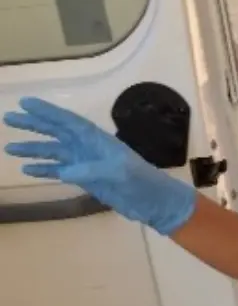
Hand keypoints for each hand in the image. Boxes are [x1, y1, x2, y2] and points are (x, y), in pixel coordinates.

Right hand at [3, 96, 196, 235]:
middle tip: (8, 119)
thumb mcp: (120, 173)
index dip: (48, 112)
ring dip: (34, 149)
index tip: (25, 103)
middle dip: (34, 125)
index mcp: (98, 140)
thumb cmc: (143, 183)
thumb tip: (62, 171)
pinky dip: (45, 169)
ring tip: (11, 148)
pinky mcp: (87, 179)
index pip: (69, 122)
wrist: (155, 203)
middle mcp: (90, 148)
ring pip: (55, 152)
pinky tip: (28, 170)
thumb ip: (91, 170)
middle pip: (58, 132)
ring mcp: (87, 163)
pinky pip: (60, 171)